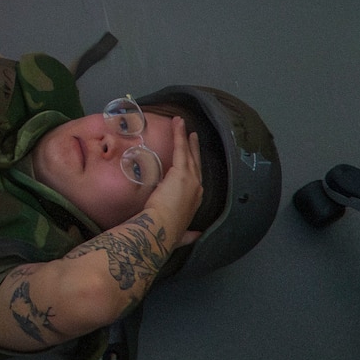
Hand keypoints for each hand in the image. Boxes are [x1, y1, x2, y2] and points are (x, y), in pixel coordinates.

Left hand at [146, 117, 206, 246]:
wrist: (162, 228)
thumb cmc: (168, 231)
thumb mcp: (182, 234)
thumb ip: (189, 234)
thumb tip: (196, 236)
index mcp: (196, 200)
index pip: (196, 179)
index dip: (195, 168)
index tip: (193, 160)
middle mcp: (197, 187)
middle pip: (195, 163)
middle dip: (194, 148)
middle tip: (193, 135)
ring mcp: (191, 178)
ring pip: (188, 153)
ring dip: (185, 137)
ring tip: (182, 124)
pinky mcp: (181, 172)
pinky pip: (180, 148)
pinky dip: (179, 135)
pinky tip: (178, 123)